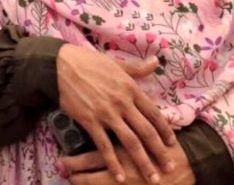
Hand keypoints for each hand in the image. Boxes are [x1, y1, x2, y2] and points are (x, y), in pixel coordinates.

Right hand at [57, 45, 176, 183]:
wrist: (60, 65)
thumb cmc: (88, 62)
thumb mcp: (116, 63)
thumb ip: (137, 68)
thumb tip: (156, 61)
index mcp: (130, 88)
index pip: (154, 114)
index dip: (165, 130)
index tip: (172, 144)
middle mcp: (122, 103)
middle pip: (146, 132)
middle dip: (160, 152)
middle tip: (170, 168)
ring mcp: (106, 113)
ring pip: (130, 142)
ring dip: (143, 162)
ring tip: (152, 178)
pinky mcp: (89, 121)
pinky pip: (104, 146)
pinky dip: (113, 163)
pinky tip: (119, 177)